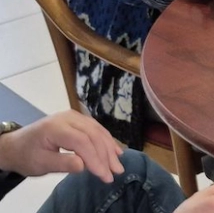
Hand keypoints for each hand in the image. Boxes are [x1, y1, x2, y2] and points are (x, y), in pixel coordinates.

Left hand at [0, 111, 123, 182]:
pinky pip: (96, 129)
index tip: (104, 175)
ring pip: (98, 131)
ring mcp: (75, 116)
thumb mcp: (40, 164)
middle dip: (106, 155)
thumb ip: (62, 163)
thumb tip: (84, 165)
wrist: (16, 145)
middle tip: (115, 172)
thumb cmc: (27, 156)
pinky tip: (115, 151)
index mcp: (56, 127)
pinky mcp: (78, 120)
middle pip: (93, 135)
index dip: (95, 158)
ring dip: (109, 148)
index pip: (82, 142)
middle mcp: (69, 117)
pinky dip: (106, 141)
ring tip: (118, 165)